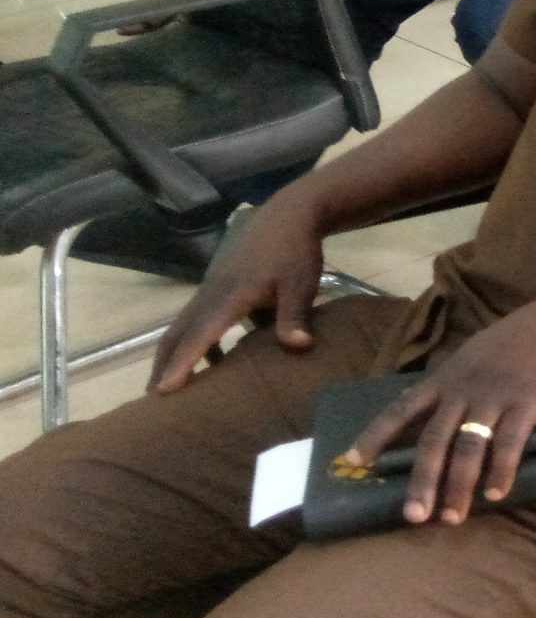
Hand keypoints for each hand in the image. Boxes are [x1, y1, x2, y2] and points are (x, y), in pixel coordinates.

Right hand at [150, 190, 328, 391]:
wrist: (288, 215)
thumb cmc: (295, 250)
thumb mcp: (301, 282)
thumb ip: (295, 315)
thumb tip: (298, 347)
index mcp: (229, 296)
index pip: (200, 335)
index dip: (182, 363)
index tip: (164, 390)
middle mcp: (211, 295)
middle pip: (178, 334)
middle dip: (164, 366)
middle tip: (153, 401)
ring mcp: (211, 290)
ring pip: (183, 327)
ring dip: (175, 355)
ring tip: (172, 387)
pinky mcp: (218, 288)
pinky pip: (198, 320)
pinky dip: (196, 342)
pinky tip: (215, 360)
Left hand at [342, 285, 535, 523]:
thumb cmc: (523, 338)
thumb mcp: (477, 354)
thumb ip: (458, 381)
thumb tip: (441, 408)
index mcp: (447, 376)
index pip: (402, 407)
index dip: (377, 434)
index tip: (353, 460)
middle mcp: (464, 388)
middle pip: (434, 439)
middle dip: (422, 480)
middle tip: (413, 516)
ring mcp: (495, 396)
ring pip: (468, 446)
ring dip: (459, 485)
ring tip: (452, 517)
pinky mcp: (527, 403)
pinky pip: (510, 442)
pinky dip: (502, 470)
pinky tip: (497, 493)